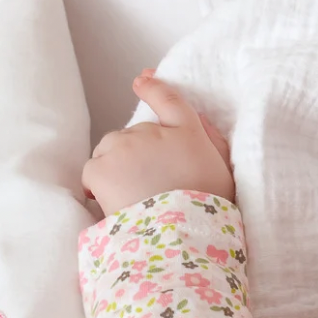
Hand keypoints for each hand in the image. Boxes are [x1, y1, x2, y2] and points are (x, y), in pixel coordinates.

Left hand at [82, 72, 234, 215]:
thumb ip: (213, 142)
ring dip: (115, 167)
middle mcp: (153, 132)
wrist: (179, 237)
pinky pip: (92, 171)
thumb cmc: (207, 211)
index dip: (153, 87)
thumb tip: (197, 120)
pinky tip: (111, 201)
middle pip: (135, 133)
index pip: (169, 100)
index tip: (141, 80)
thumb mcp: (225, 173)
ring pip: (110, 149)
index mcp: (187, 133)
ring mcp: (125, 147)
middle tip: (148, 185)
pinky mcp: (101, 168)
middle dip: (136, 154)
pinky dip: (97, 185)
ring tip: (131, 196)